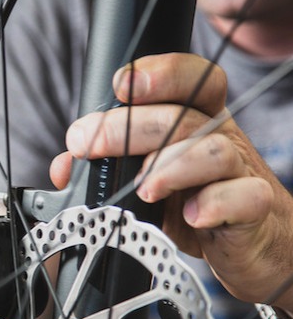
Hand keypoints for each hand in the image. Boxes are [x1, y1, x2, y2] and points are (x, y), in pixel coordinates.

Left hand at [50, 53, 292, 309]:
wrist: (252, 244)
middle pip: (184, 115)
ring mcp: (241, 171)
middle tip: (88, 146)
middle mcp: (221, 137)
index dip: (159, 74)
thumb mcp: (145, 181)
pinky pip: (245, 196)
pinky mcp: (255, 208)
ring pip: (214, 151)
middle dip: (130, 127)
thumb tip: (62, 167)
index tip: (119, 86)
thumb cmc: (195, 204)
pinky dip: (216, 204)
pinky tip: (192, 216)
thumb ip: (104, 168)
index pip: (189, 79)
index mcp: (196, 121)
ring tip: (143, 189)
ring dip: (171, 167)